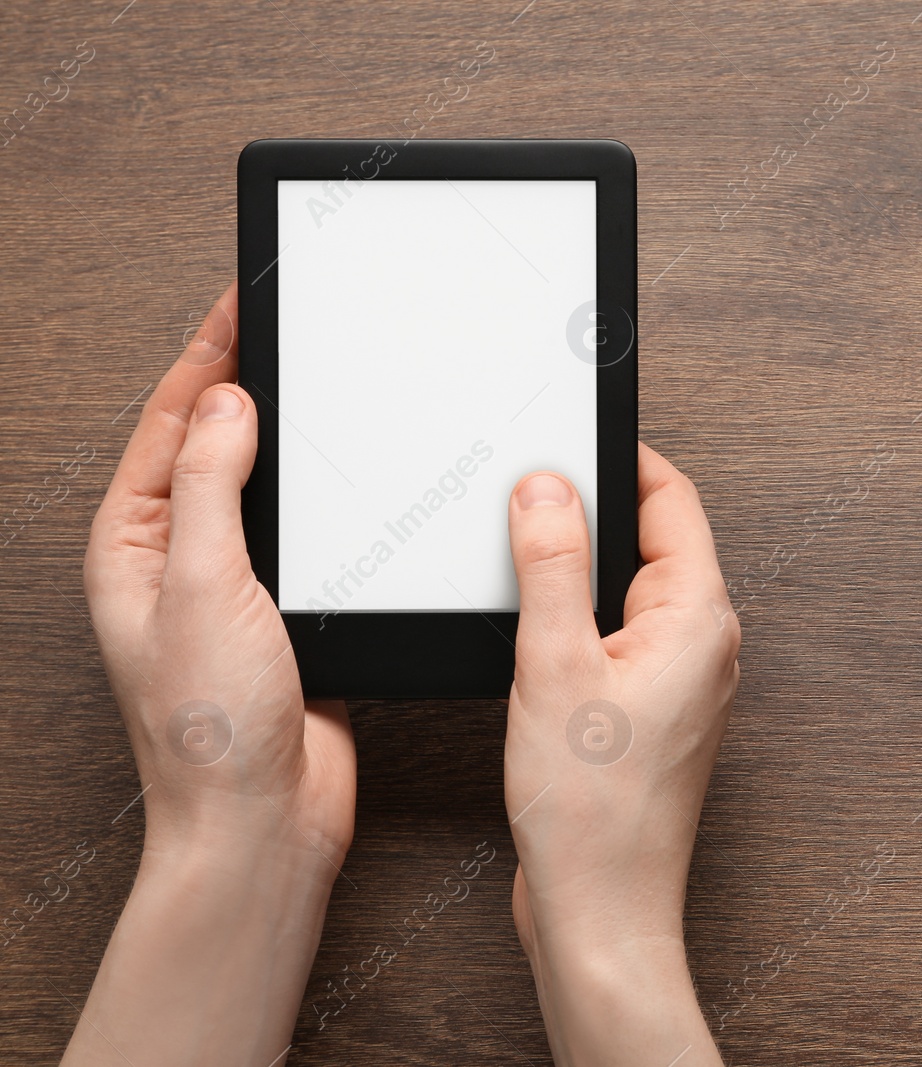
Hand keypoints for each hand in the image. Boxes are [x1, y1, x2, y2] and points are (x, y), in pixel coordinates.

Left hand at [64, 281, 355, 1064]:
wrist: (262, 816)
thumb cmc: (209, 724)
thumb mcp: (200, 581)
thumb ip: (211, 484)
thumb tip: (224, 403)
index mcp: (132, 544)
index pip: (169, 423)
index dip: (205, 357)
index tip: (241, 305)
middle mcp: (177, 559)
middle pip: (213, 444)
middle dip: (246, 384)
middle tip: (284, 326)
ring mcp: (234, 585)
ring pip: (265, 488)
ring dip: (290, 442)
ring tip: (317, 385)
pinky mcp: (288, 612)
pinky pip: (307, 535)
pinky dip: (328, 502)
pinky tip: (349, 480)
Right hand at [504, 443, 738, 1066]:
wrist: (600, 910)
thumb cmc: (592, 810)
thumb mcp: (555, 665)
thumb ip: (551, 567)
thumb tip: (547, 489)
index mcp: (699, 618)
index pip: (672, 501)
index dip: (622, 459)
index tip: (570, 436)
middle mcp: (701, 644)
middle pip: (652, 541)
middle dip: (592, 510)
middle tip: (526, 492)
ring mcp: (678, 681)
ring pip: (629, 591)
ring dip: (579, 569)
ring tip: (518, 557)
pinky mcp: (647, 712)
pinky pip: (617, 636)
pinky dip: (577, 618)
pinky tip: (530, 630)